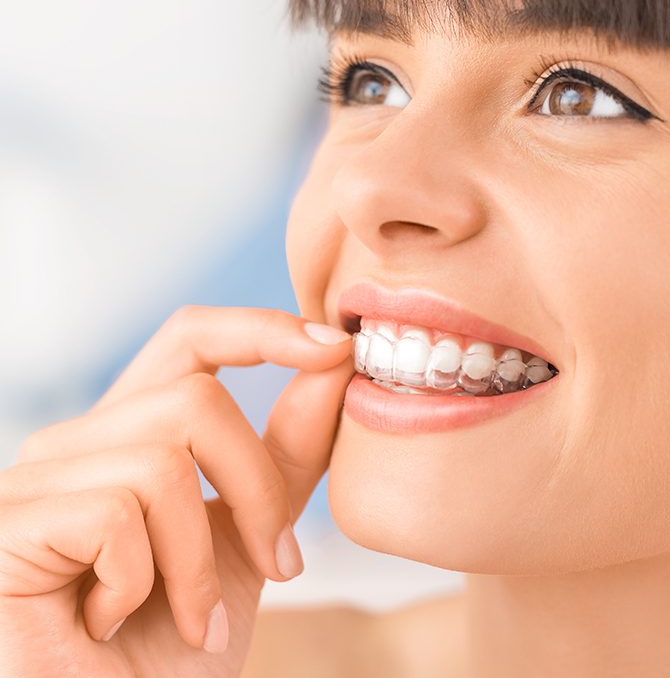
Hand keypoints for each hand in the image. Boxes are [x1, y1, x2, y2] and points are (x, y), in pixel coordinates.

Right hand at [0, 306, 353, 676]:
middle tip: (278, 564)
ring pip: (164, 462)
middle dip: (256, 487)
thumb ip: (286, 451)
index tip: (334, 346)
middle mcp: (78, 441)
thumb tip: (332, 363)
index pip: (193, 338)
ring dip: (201, 560)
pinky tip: (111, 624)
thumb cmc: (178, 643)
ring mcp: (35, 478)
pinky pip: (116, 514)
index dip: (263, 329)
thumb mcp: (251, 533)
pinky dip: (146, 584)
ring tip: (191, 616)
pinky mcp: (9, 523)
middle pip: (196, 397)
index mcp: (133, 433)